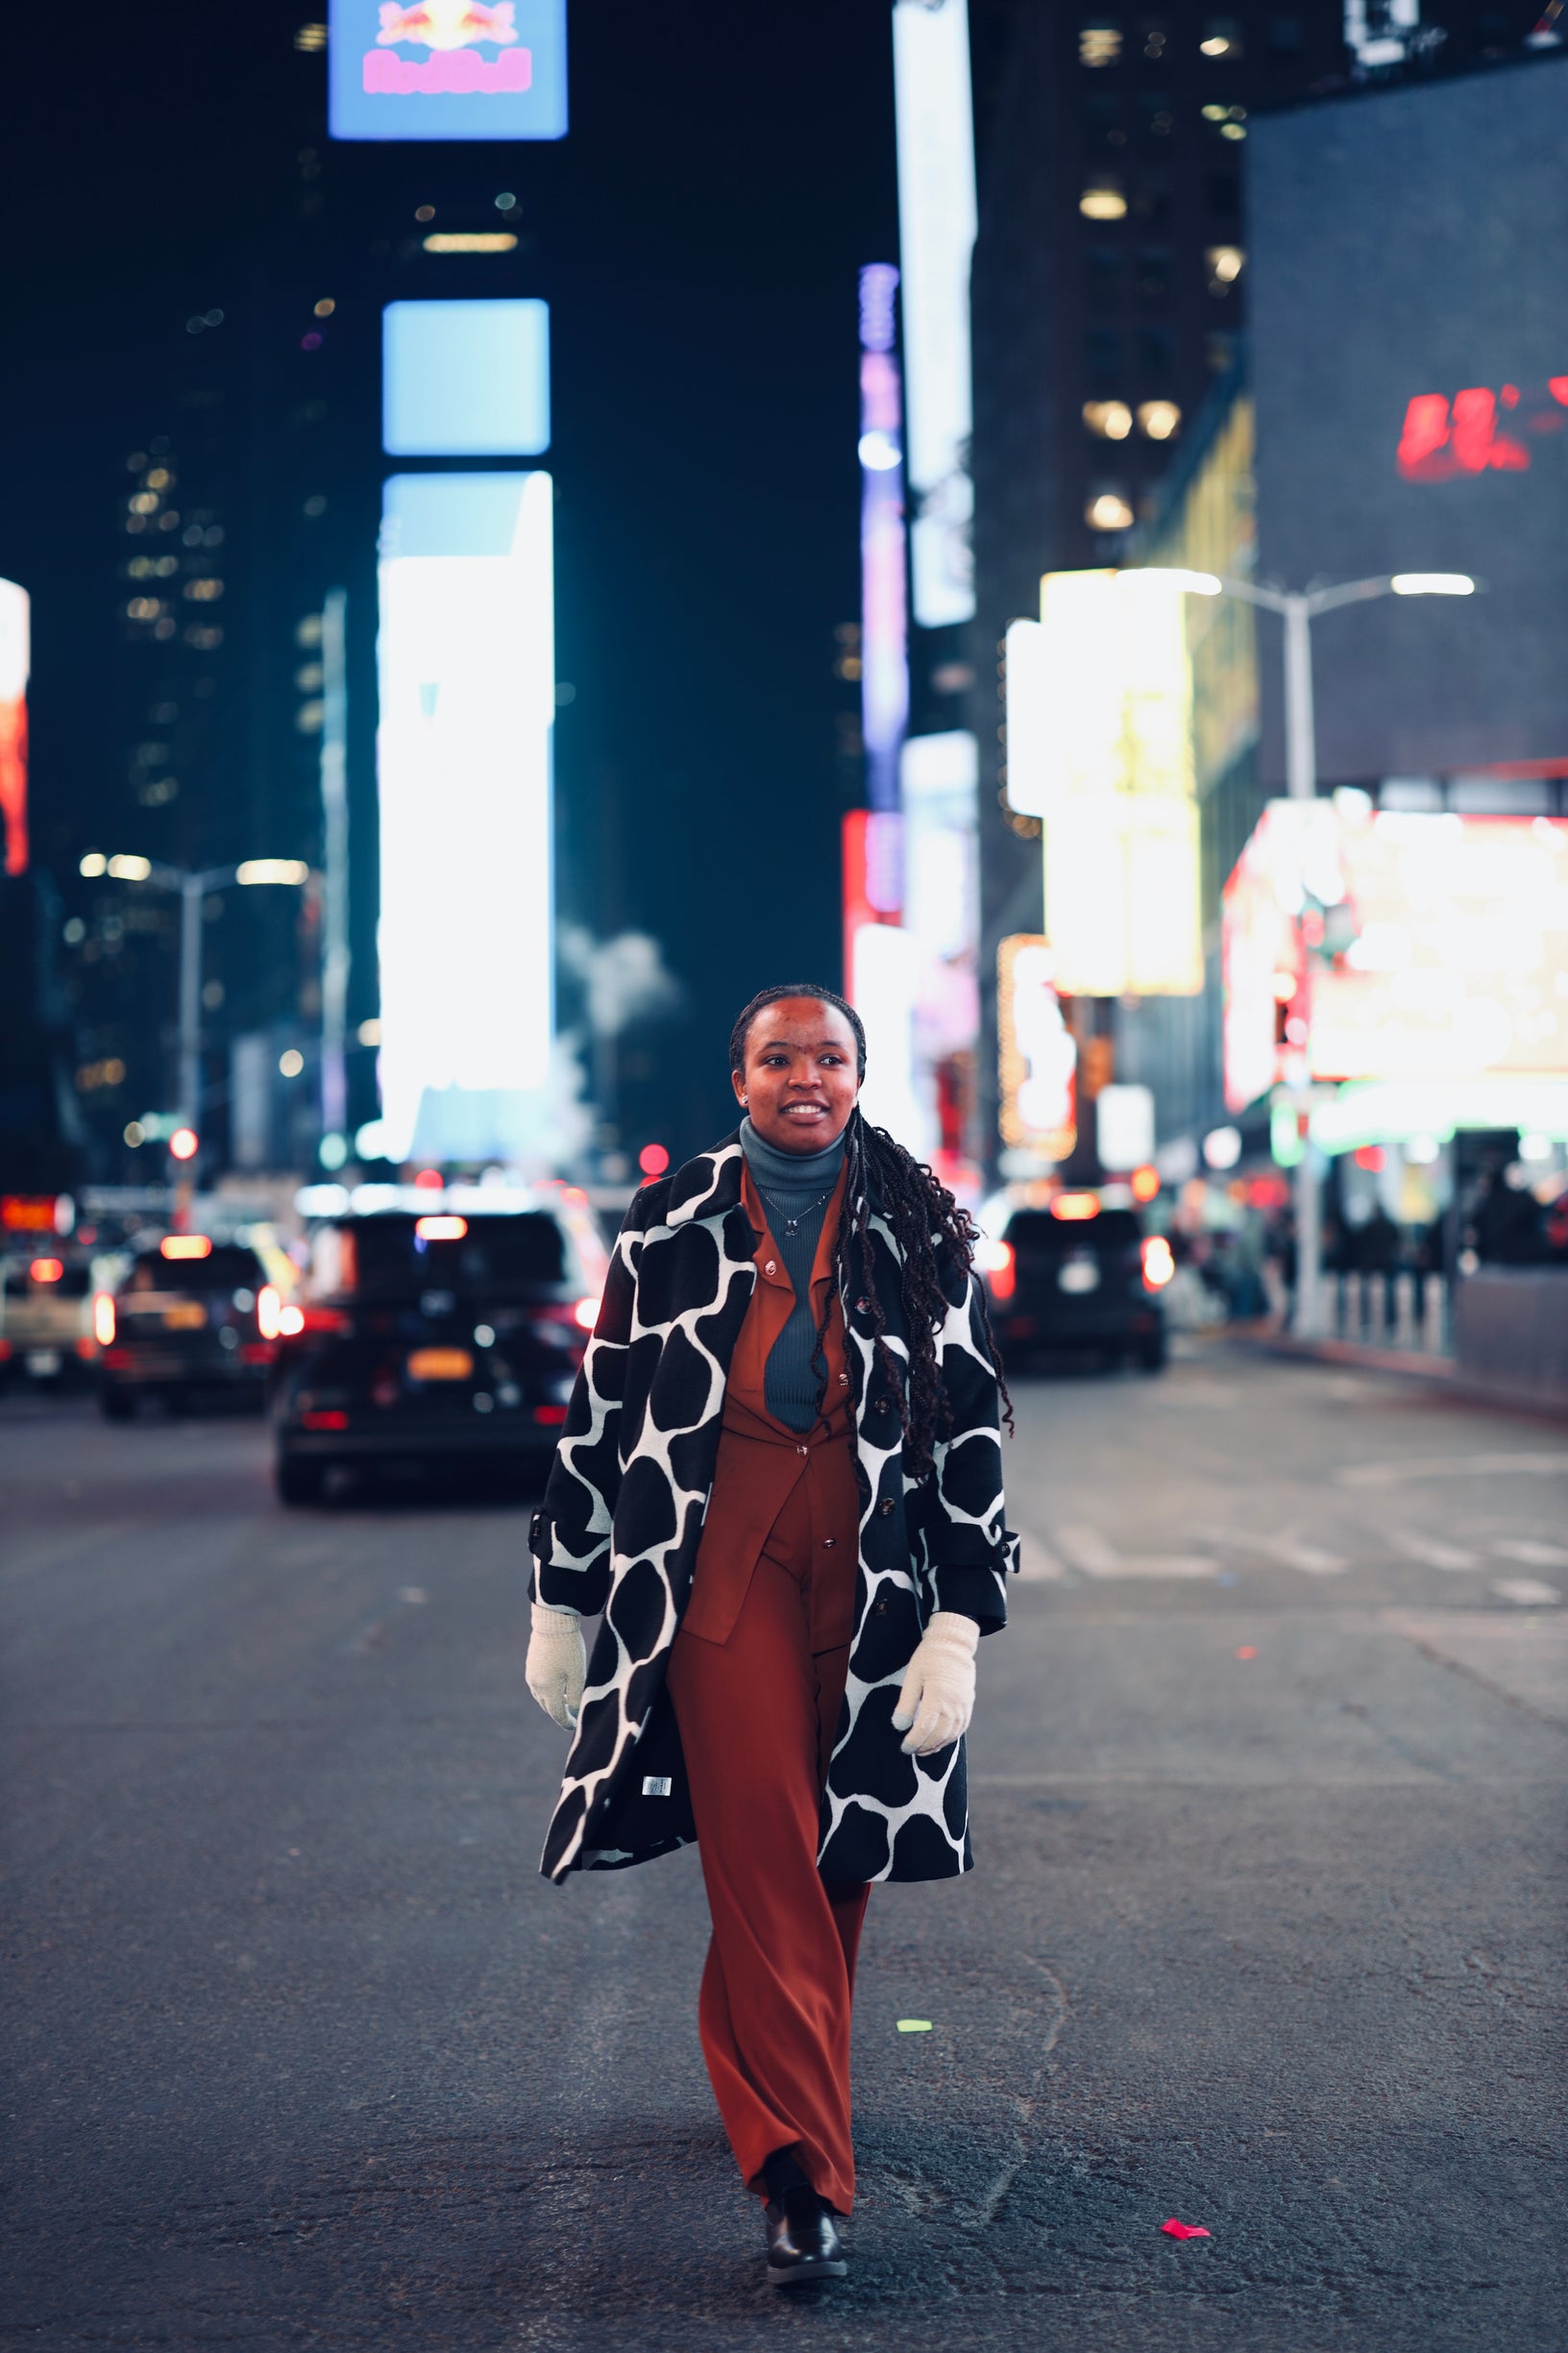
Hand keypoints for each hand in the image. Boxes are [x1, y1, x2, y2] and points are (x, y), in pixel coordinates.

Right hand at [526, 1602, 586, 1730]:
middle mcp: (536, 1685)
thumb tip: (574, 1712)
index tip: (575, 1726)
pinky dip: (547, 1690)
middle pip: (547, 1707)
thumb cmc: (569, 1648)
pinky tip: (556, 1685)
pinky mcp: (531, 1664)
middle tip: (571, 1717)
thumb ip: (576, 1696)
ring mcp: (531, 1674)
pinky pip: (537, 1685)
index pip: (557, 1714)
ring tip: (565, 1701)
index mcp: (547, 1689)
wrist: (552, 1622)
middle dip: (559, 1713)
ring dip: (552, 1702)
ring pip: (540, 1696)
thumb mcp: (578, 1674)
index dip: (566, 1722)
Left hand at [891, 1610, 978, 1754]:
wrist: (953, 1645)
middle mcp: (954, 1703)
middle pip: (939, 1734)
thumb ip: (906, 1703)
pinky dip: (948, 1738)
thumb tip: (899, 1727)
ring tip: (922, 1750)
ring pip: (950, 1735)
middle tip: (909, 1751)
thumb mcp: (912, 1677)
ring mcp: (963, 1706)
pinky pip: (960, 1728)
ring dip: (936, 1745)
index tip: (903, 1747)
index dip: (914, 1740)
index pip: (925, 1727)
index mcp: (938, 1695)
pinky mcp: (968, 1705)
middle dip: (923, 1746)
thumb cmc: (929, 1658)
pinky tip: (938, 1741)